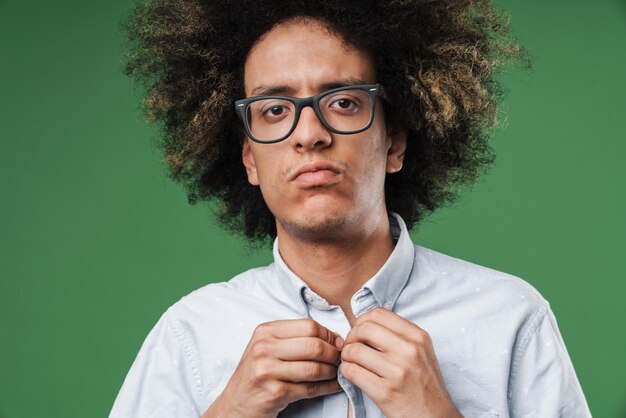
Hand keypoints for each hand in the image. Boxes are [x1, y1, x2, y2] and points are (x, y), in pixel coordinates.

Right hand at [202, 319, 343, 417]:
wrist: (235, 404)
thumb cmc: (257, 374)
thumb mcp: (268, 348)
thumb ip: (295, 339)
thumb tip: (334, 338)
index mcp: (265, 332)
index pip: (308, 326)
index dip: (328, 334)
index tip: (338, 343)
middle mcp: (263, 348)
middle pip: (313, 345)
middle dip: (333, 353)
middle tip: (340, 359)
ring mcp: (267, 371)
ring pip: (314, 367)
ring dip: (332, 371)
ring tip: (336, 373)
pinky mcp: (275, 392)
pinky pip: (310, 388)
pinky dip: (328, 387)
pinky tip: (334, 386)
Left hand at [340, 308, 460, 417]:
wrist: (435, 417)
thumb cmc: (424, 384)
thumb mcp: (421, 351)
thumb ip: (399, 335)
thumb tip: (365, 324)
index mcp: (418, 337)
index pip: (379, 314)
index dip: (362, 320)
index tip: (359, 331)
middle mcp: (409, 351)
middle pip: (364, 328)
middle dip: (351, 336)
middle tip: (351, 346)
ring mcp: (397, 372)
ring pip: (354, 350)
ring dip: (346, 355)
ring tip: (351, 361)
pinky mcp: (385, 392)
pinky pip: (352, 372)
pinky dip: (346, 370)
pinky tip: (352, 373)